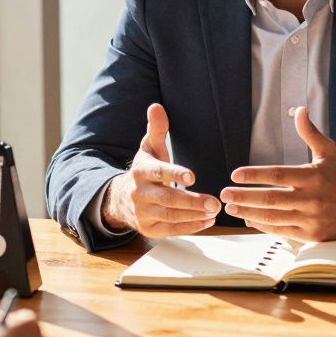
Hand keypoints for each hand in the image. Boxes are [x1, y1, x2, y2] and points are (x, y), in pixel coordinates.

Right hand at [101, 103, 220, 236]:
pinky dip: (190, 227)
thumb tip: (156, 106)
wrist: (120, 198)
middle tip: (214, 202)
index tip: (193, 176)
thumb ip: (156, 129)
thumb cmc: (144, 170)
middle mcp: (139, 193)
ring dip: (194, 215)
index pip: (158, 172)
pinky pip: (171, 230)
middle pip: (167, 199)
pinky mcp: (148, 228)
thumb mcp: (149, 149)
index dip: (175, 174)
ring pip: (170, 216)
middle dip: (192, 202)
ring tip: (214, 211)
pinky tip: (207, 221)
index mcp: (141, 171)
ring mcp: (142, 212)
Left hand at [219, 106, 335, 241]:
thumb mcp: (329, 152)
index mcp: (313, 176)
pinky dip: (262, 226)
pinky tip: (248, 219)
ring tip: (231, 207)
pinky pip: (281, 231)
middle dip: (244, 196)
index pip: (278, 175)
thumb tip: (300, 110)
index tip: (235, 174)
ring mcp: (311, 219)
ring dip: (248, 212)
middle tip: (224, 194)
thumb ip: (310, 133)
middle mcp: (312, 199)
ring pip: (273, 217)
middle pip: (271, 199)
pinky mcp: (311, 235)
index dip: (255, 175)